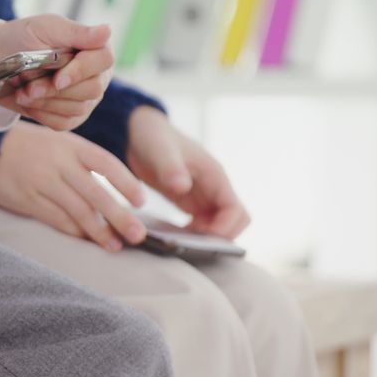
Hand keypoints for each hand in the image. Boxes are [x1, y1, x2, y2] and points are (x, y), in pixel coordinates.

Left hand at [0, 14, 113, 130]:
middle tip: (29, 86)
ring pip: (76, 108)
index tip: (57, 78)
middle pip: (92, 89)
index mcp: (95, 48)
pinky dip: (41, 114)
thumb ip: (77, 32)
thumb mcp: (47, 28)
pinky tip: (27, 101)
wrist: (0, 56)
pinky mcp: (71, 117)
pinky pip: (62, 123)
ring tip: (22, 91)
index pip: (104, 60)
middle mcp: (97, 75)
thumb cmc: (26, 37)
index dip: (81, 71)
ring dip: (44, 102)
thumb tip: (107, 31)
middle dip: (55, 90)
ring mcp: (86, 98)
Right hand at [0, 121, 146, 250]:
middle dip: (119, 216)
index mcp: (71, 145)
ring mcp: (42, 182)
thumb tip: (116, 196)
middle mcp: (58, 163)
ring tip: (115, 245)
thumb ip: (84, 165)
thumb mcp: (60, 144)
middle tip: (137, 235)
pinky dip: (74, 231)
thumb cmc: (32, 148)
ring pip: (77, 210)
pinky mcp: (27, 199)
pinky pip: (56, 219)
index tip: (141, 201)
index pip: (105, 163)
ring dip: (99, 231)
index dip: (126, 182)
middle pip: (95, 193)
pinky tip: (87, 239)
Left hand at [126, 106, 250, 238]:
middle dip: (220, 236)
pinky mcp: (192, 202)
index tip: (201, 238)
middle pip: (236, 221)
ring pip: (222, 224)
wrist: (139, 133)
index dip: (224, 228)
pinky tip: (178, 236)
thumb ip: (171, 168)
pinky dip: (197, 234)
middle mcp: (214, 187)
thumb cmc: (153, 138)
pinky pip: (205, 224)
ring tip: (184, 240)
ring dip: (209, 237)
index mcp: (214, 176)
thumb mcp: (159, 152)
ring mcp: (204, 195)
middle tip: (193, 242)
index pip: (236, 210)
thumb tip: (183, 187)